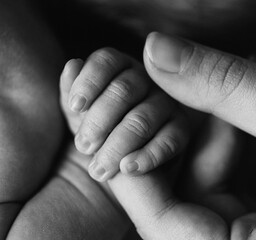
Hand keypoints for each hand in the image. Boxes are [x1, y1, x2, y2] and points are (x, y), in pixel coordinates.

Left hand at [60, 48, 189, 179]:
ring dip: (117, 145)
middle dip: (98, 121)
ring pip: (142, 118)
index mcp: (121, 68)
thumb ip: (73, 90)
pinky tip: (127, 168)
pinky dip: (148, 155)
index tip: (75, 107)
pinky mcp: (182, 128)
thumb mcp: (79, 112)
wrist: (125, 158)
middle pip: (123, 90)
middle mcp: (148, 79)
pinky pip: (169, 140)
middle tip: (83, 147)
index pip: (106, 61)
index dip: (88, 82)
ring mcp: (167, 103)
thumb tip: (72, 65)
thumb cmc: (100, 129)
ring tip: (99, 169)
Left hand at [109, 32, 255, 238]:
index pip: (159, 219)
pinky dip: (217, 157)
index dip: (132, 161)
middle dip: (169, 147)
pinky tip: (232, 126)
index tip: (119, 108)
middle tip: (165, 95)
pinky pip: (215, 194)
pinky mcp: (255, 234)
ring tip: (212, 108)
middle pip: (170, 207)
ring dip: (197, 147)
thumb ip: (231, 89)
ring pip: (192, 197)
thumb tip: (156, 48)